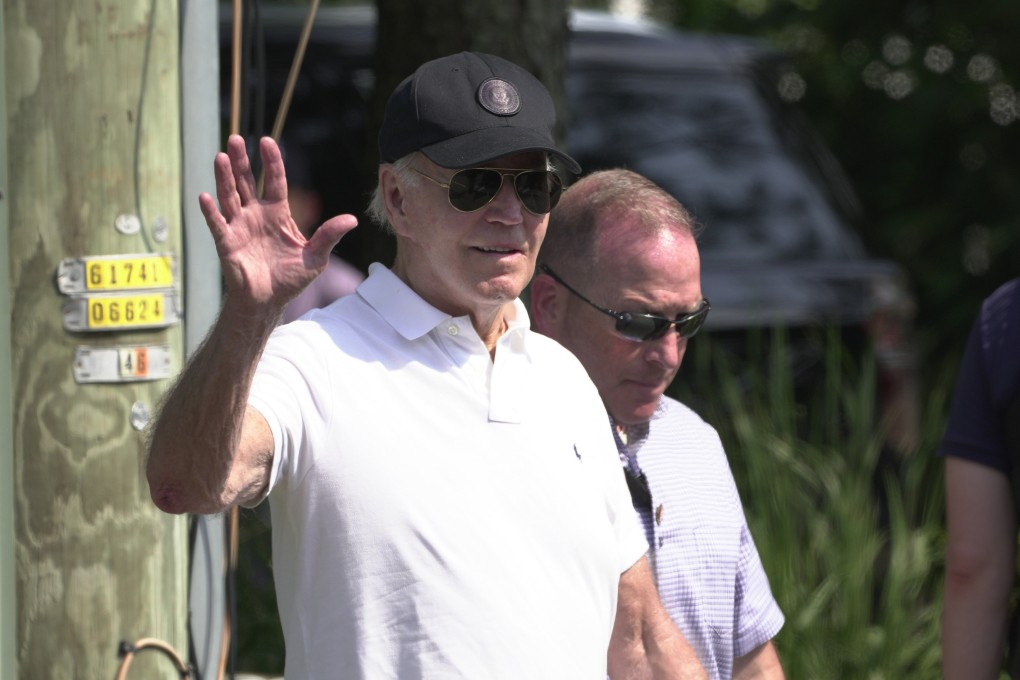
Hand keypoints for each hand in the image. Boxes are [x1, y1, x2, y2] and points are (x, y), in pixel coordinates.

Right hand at [198, 134, 357, 309]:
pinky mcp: (227, 243)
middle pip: (246, 181)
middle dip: (242, 161)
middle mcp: (255, 215)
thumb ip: (329, 236)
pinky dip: (211, 212)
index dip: (271, 162)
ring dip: (224, 178)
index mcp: (277, 213)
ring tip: (221, 156)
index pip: (274, 181)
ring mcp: (239, 227)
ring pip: (229, 196)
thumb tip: (352, 219)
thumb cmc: (290, 278)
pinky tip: (205, 196)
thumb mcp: (316, 257)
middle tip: (236, 138)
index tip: (267, 141)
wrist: (268, 303)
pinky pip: (217, 225)